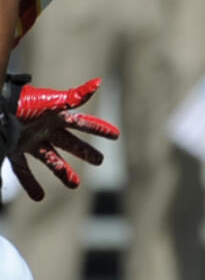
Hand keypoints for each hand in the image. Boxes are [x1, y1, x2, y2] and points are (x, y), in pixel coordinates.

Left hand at [8, 77, 118, 200]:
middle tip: (100, 160)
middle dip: (85, 152)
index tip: (116, 135)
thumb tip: (98, 83)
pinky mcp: (14, 151)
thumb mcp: (49, 102)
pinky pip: (24, 170)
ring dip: (63, 173)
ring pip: (51, 160)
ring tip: (74, 185)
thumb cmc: (21, 104)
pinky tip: (39, 197)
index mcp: (55, 117)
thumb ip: (74, 97)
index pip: (82, 123)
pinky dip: (31, 184)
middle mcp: (44, 129)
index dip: (99, 128)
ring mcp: (29, 141)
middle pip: (70, 143)